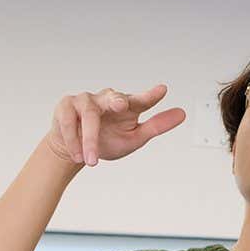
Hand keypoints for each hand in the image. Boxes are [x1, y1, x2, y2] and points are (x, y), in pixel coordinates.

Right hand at [44, 86, 185, 167]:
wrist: (74, 151)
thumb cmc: (108, 141)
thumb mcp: (134, 138)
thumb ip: (156, 126)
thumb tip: (182, 113)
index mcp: (129, 105)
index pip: (142, 100)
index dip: (151, 95)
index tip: (162, 90)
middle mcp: (109, 99)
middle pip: (114, 98)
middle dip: (117, 100)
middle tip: (121, 106)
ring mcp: (86, 100)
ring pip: (89, 116)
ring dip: (89, 140)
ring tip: (91, 160)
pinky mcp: (66, 105)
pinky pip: (68, 121)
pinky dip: (72, 140)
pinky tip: (78, 154)